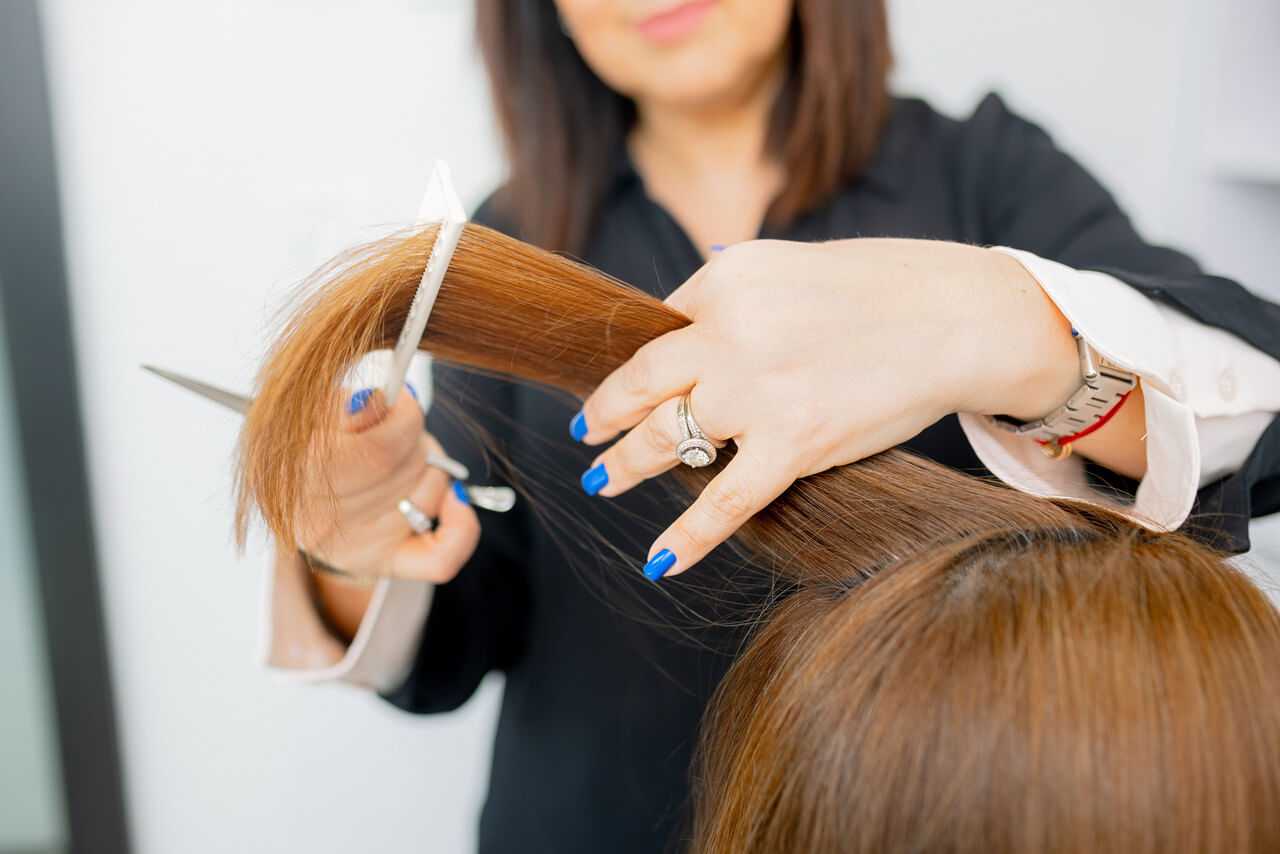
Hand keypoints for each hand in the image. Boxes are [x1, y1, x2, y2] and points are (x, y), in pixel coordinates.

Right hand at [296, 386, 479, 582]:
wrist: (300, 490)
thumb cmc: (311, 441)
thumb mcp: (317, 412)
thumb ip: (346, 407)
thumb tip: (376, 400)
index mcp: (302, 480)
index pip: (381, 451)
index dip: (405, 417)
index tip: (400, 400)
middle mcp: (324, 525)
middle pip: (409, 470)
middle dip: (414, 437)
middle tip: (397, 427)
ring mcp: (357, 550)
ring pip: (430, 497)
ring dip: (430, 466)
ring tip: (404, 456)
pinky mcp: (385, 564)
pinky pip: (441, 559)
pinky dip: (461, 527)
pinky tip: (455, 499)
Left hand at [574, 238, 1079, 579]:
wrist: (960, 318)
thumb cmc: (882, 289)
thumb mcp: (791, 267)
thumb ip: (733, 296)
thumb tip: (682, 327)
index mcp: (726, 280)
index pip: (661, 325)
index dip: (639, 362)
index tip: (621, 386)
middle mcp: (729, 333)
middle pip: (643, 382)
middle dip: (607, 414)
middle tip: (587, 433)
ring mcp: (757, 393)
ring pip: (666, 438)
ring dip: (626, 466)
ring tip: (604, 481)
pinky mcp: (794, 445)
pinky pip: (724, 501)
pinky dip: (688, 536)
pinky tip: (660, 559)